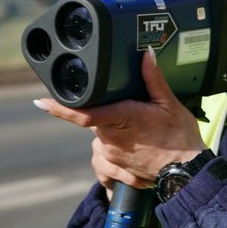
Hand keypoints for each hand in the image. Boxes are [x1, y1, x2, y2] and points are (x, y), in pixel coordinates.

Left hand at [34, 47, 206, 189]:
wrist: (187, 172)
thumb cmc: (180, 138)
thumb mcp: (170, 104)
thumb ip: (154, 78)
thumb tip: (145, 54)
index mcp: (121, 118)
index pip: (82, 113)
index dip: (58, 107)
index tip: (40, 101)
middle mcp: (110, 139)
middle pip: (96, 121)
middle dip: (108, 114)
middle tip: (135, 113)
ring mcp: (112, 156)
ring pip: (100, 139)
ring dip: (113, 134)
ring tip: (140, 135)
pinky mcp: (116, 169)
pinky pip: (106, 158)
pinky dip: (116, 154)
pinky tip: (136, 152)